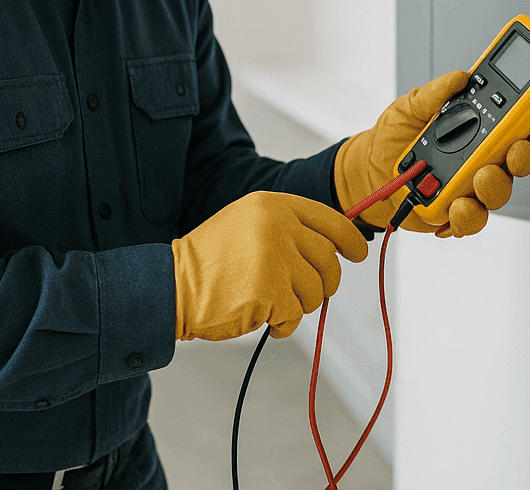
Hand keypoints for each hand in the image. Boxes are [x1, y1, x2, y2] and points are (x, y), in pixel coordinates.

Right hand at [171, 191, 368, 340]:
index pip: (330, 220)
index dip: (349, 240)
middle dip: (325, 283)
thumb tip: (332, 247)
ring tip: (276, 304)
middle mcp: (277, 226)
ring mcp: (274, 257)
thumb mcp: (248, 224)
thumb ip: (287, 227)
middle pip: (328, 260)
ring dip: (301, 305)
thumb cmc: (210, 260)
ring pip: (316, 290)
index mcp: (273, 205)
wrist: (172, 285)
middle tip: (310, 294)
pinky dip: (285, 324)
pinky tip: (266, 318)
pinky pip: (296, 314)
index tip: (357, 254)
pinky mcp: (269, 291)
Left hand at [333, 71, 529, 236]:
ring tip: (478, 177)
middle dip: (522, 155)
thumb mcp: (411, 106)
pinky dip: (468, 215)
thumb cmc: (392, 138)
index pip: (516, 125)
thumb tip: (459, 77)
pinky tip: (458, 205)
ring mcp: (471, 188)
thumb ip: (435, 92)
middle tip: (514, 149)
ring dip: (495, 185)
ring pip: (499, 191)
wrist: (367, 173)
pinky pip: (472, 219)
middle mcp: (480, 160)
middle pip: (516, 160)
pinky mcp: (455, 213)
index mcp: (477, 130)